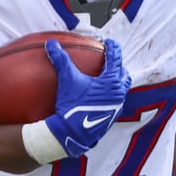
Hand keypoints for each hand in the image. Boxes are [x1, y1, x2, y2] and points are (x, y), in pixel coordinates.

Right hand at [40, 37, 129, 159]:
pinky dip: (111, 95)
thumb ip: (61, 60)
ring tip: (108, 79)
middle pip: (124, 75)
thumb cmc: (72, 106)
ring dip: (117, 82)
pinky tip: (100, 97)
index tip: (108, 42)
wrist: (73, 133)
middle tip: (111, 61)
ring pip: (122, 90)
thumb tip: (51, 43)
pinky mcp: (112, 117)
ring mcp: (117, 107)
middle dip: (119, 66)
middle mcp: (118, 94)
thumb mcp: (67, 80)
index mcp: (111, 82)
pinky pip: (116, 102)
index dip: (113, 48)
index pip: (116, 59)